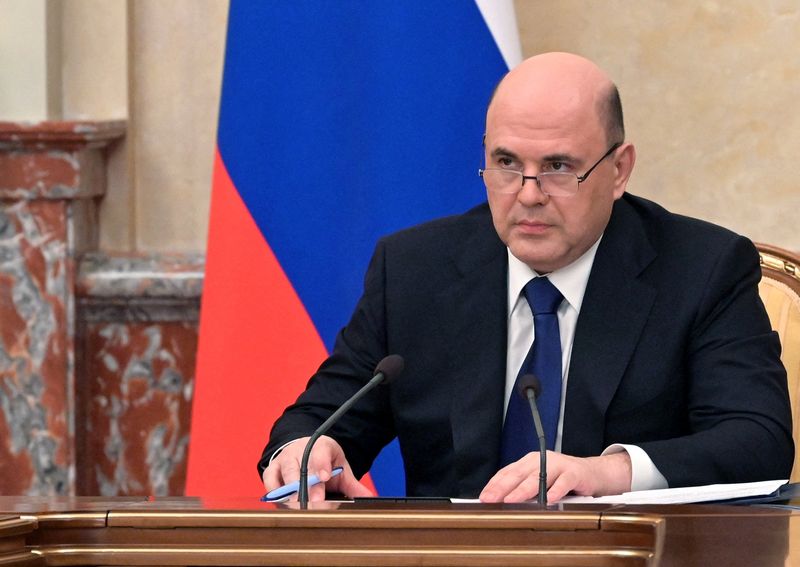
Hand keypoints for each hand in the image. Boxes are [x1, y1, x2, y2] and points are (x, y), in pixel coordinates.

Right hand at [262, 435, 373, 501]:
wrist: (304, 449)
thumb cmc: (323, 461)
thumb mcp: (339, 468)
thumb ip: (352, 485)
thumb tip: (368, 499)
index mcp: (321, 446)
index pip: (321, 453)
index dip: (322, 465)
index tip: (325, 477)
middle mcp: (300, 451)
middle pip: (303, 469)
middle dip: (309, 488)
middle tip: (316, 503)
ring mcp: (285, 460)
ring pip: (285, 476)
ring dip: (293, 494)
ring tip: (300, 509)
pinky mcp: (272, 470)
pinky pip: (271, 482)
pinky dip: (276, 494)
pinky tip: (286, 505)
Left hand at [479, 451, 631, 502]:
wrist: (592, 473)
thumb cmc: (562, 479)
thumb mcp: (539, 481)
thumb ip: (523, 489)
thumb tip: (502, 502)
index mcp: (529, 462)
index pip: (508, 472)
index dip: (494, 485)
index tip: (484, 497)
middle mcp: (541, 461)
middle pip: (519, 474)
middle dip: (503, 488)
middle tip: (491, 499)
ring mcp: (558, 465)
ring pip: (538, 478)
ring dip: (524, 490)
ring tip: (512, 500)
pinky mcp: (574, 473)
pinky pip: (563, 483)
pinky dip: (556, 492)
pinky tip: (548, 500)